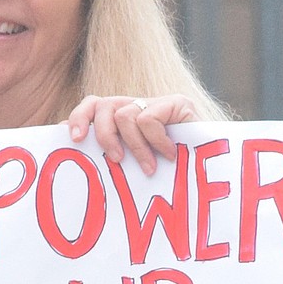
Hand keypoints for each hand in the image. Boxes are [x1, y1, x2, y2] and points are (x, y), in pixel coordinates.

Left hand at [68, 93, 198, 175]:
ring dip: (135, 148)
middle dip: (103, 135)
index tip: (75, 140)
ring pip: (124, 115)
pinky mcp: (176, 103)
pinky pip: (147, 119)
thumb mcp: (131, 168)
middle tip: (115, 160)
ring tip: (149, 168)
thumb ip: (110, 156)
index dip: (79, 118)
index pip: (93, 106)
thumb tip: (71, 146)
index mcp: (123, 119)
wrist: (211, 175)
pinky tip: (169, 155)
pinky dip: (155, 141)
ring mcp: (157, 103)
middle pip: (101, 105)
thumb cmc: (169, 180)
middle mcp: (137, 106)